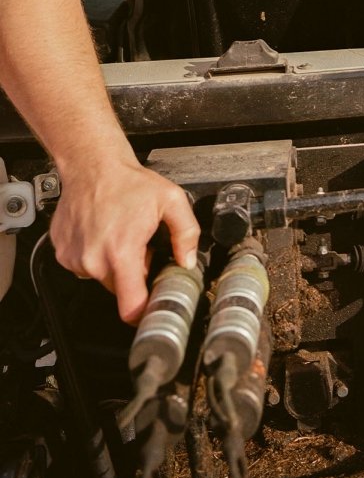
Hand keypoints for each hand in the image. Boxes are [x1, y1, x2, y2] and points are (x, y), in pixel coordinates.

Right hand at [50, 157, 199, 322]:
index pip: (130, 307)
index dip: (144, 312)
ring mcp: (74, 258)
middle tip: (139, 247)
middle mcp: (93, 260)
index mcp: (120, 252)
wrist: (92, 165)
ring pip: (101, 277)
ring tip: (119, 234)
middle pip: (118, 289)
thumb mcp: (171, 200)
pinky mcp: (63, 252)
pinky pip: (84, 265)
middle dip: (132, 274)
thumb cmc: (127, 181)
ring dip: (113, 263)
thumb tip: (187, 261)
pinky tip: (103, 232)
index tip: (151, 308)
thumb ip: (186, 233)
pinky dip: (95, 254)